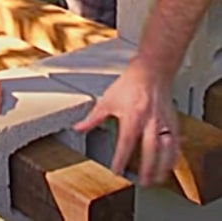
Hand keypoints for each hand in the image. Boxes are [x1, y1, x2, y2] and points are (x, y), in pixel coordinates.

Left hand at [73, 57, 178, 186]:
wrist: (150, 72)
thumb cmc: (129, 84)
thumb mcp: (107, 100)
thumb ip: (93, 118)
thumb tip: (78, 128)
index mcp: (132, 116)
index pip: (126, 142)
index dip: (121, 158)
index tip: (117, 170)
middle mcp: (149, 121)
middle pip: (149, 150)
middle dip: (145, 168)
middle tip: (141, 181)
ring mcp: (163, 122)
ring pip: (165, 149)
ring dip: (161, 166)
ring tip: (155, 178)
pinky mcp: (172, 122)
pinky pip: (176, 143)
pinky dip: (173, 156)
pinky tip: (168, 164)